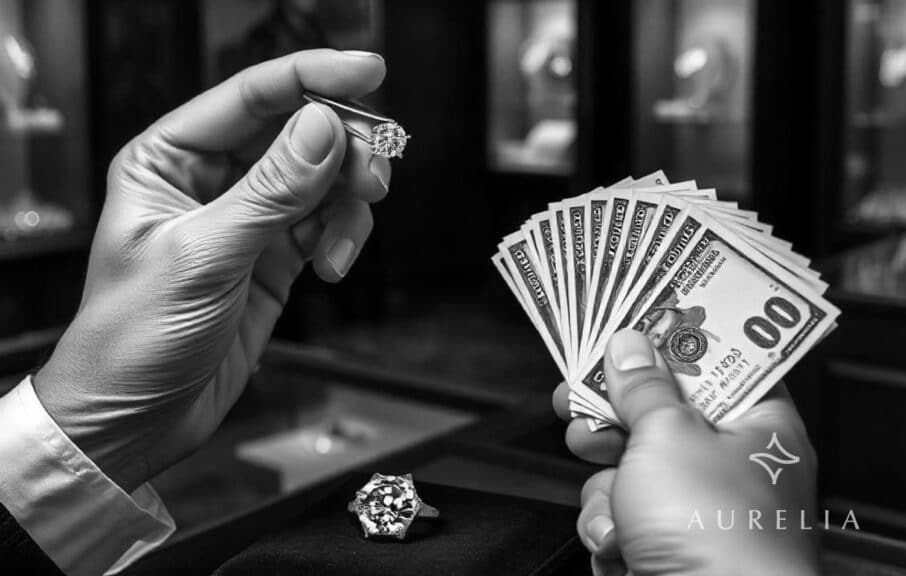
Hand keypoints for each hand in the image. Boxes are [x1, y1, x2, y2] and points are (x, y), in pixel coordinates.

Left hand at [33, 49, 389, 492]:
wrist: (137, 417)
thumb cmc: (133, 338)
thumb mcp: (203, 257)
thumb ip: (270, 191)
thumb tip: (322, 129)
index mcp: (169, 160)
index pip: (251, 97)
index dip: (313, 77)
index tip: (368, 72)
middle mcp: (212, 182)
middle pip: (299, 135)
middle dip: (343, 151)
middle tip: (371, 177)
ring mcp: (248, 220)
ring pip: (323, 181)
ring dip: (346, 204)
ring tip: (339, 244)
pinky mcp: (275, 258)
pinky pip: (326, 225)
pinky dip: (341, 239)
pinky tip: (329, 266)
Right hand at [554, 329, 818, 575]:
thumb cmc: (714, 532)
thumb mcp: (668, 437)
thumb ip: (641, 386)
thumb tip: (627, 344)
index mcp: (759, 426)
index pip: (717, 364)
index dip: (668, 342)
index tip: (625, 328)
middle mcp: (732, 466)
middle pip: (659, 415)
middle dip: (611, 418)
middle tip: (577, 400)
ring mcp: (698, 511)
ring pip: (630, 470)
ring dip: (606, 489)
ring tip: (613, 507)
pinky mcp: (667, 547)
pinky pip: (622, 515)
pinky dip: (610, 529)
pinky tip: (618, 544)